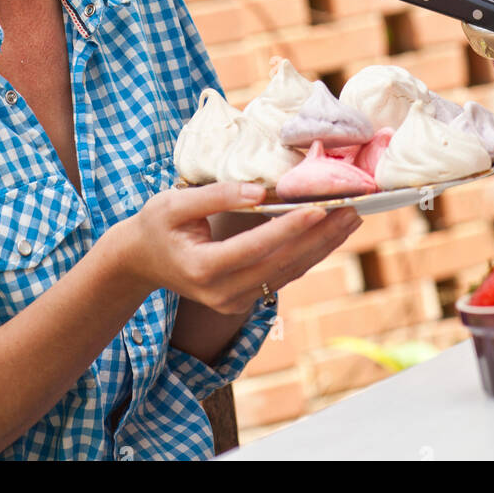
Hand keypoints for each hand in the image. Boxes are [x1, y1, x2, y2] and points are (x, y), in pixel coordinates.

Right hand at [108, 181, 361, 314]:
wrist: (140, 262)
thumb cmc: (156, 225)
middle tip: (352, 209)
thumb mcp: (173, 203)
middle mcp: (222, 293)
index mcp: (203, 269)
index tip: (319, 208)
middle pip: (281, 264)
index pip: (255, 247)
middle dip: (320, 237)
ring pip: (288, 273)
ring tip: (351, 218)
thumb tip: (260, 191)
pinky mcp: (243, 300)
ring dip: (323, 247)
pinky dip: (309, 254)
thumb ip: (215, 196)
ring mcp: (234, 301)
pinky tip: (329, 234)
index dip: (289, 228)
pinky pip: (282, 276)